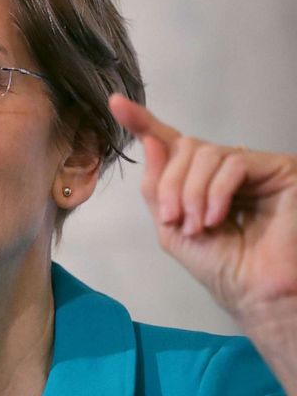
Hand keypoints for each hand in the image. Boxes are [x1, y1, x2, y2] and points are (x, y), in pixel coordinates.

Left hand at [108, 94, 296, 334]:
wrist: (254, 291)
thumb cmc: (219, 266)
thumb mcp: (171, 226)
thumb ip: (157, 186)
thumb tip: (150, 140)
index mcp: (200, 179)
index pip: (170, 143)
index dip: (143, 122)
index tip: (116, 104)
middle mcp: (226, 167)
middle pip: (184, 148)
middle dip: (170, 184)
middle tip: (174, 219)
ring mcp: (254, 166)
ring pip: (205, 154)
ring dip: (190, 192)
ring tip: (196, 226)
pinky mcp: (279, 168)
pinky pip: (233, 163)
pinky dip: (216, 191)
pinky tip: (215, 218)